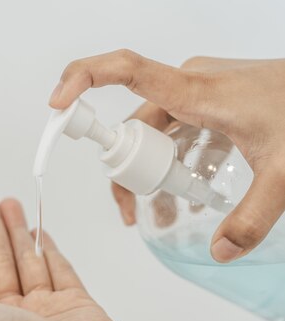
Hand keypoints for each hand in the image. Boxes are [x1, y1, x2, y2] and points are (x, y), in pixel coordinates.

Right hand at [49, 51, 284, 262]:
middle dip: (131, 172)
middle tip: (139, 213)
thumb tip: (219, 250)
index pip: (125, 70)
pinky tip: (193, 190)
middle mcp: (189, 84)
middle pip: (136, 127)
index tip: (58, 106)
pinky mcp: (210, 100)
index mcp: (196, 90)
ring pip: (157, 133)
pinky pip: (178, 131)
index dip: (82, 79)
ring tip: (169, 212)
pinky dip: (177, 161)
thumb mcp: (284, 173)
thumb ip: (253, 218)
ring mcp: (200, 91)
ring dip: (156, 171)